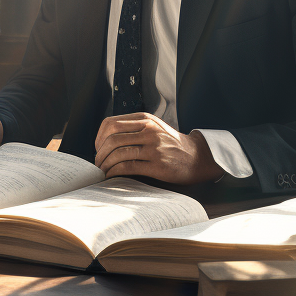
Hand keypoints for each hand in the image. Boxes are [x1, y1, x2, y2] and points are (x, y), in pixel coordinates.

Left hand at [94, 113, 221, 184]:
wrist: (197, 157)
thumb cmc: (170, 144)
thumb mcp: (154, 127)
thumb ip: (133, 128)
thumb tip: (105, 140)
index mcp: (145, 119)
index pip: (111, 123)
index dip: (99, 137)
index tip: (98, 148)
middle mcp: (149, 130)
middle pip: (112, 138)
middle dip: (100, 153)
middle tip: (98, 163)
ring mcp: (154, 147)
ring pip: (118, 153)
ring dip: (105, 164)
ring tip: (102, 171)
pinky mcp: (157, 165)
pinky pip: (128, 167)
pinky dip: (114, 172)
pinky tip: (111, 176)